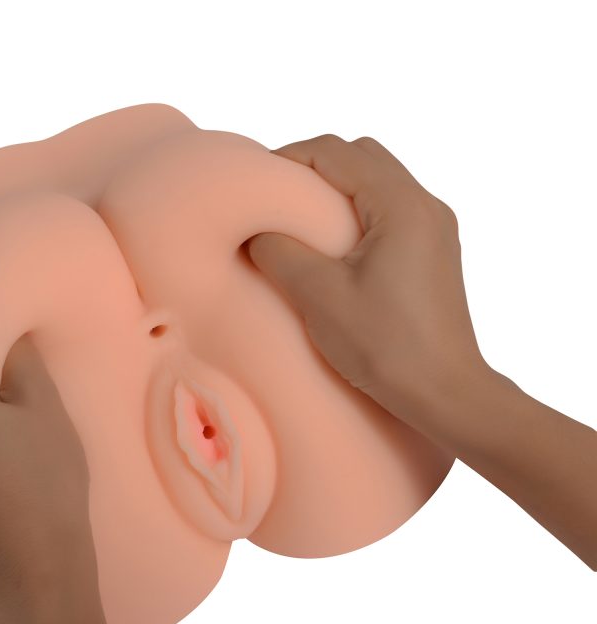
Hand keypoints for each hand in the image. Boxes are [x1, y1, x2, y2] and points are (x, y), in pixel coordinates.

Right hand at [246, 134, 486, 427]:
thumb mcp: (321, 298)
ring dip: (337, 192)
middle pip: (362, 157)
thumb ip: (281, 253)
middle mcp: (426, 206)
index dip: (289, 157)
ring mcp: (435, 230)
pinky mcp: (435, 254)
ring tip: (300, 223)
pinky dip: (357, 214)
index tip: (255, 182)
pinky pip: (391, 212)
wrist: (446, 393)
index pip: (337, 152)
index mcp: (402, 205)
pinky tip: (333, 250)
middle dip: (315, 168)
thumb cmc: (388, 347)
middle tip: (276, 197)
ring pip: (378, 183)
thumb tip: (256, 232)